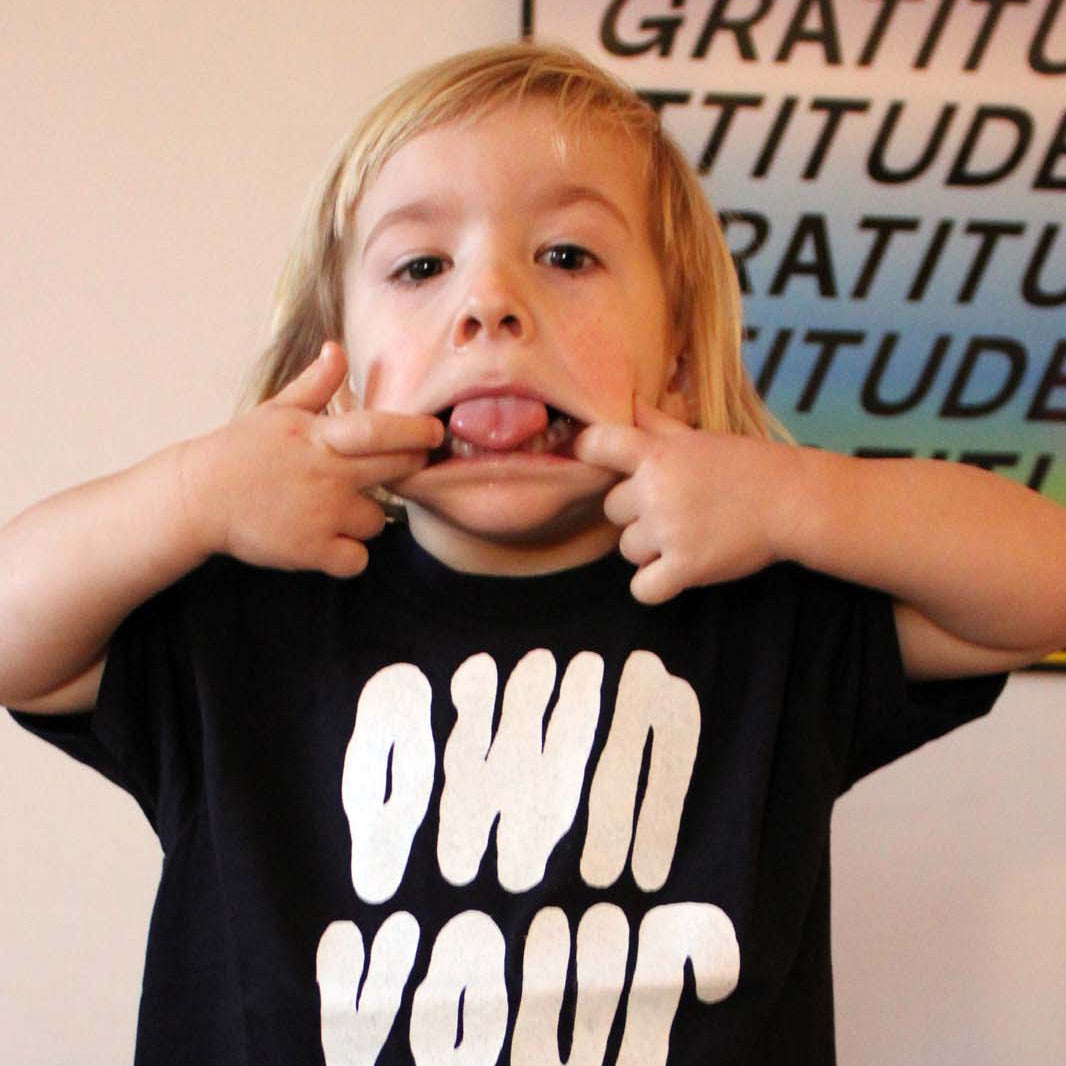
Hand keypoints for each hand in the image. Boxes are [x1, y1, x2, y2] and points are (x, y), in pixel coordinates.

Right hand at [179, 343, 442, 576]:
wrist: (197, 497)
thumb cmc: (241, 450)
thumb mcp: (277, 411)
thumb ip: (316, 386)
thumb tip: (337, 350)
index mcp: (318, 437)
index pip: (380, 430)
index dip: (414, 431)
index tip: (435, 431)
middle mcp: (325, 475)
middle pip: (394, 471)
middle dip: (407, 468)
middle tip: (399, 466)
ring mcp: (320, 515)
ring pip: (377, 519)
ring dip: (367, 516)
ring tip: (338, 507)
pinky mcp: (310, 551)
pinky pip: (356, 560)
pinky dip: (349, 555)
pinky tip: (331, 540)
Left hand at [575, 398, 801, 603]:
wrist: (791, 500)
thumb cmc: (744, 465)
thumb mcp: (697, 437)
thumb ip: (655, 424)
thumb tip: (626, 403)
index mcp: (657, 452)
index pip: (596, 445)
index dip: (589, 453)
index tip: (602, 464)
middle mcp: (656, 489)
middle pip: (612, 509)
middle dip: (636, 513)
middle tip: (673, 510)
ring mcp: (670, 530)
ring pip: (627, 549)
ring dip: (649, 549)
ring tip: (684, 536)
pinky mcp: (686, 567)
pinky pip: (643, 589)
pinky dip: (655, 586)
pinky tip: (674, 571)